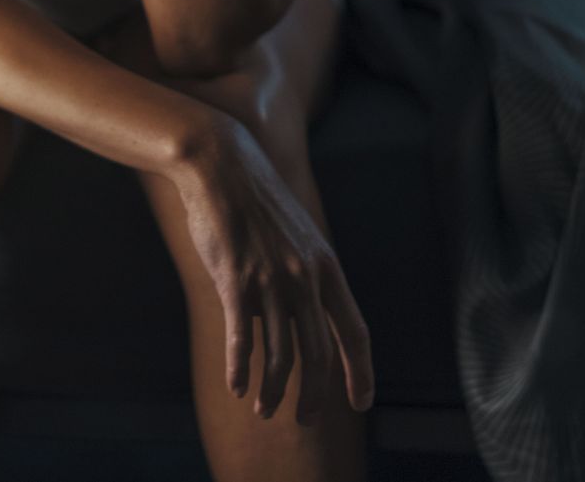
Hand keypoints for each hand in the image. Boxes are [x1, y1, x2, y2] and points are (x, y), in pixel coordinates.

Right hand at [172, 114, 375, 422]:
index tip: (362, 402)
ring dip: (274, 391)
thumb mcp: (294, 237)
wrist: (221, 163)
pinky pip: (242, 338)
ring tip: (266, 409)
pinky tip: (237, 386)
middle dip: (316, 396)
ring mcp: (271, 279)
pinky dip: (241, 368)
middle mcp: (305, 276)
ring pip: (281, 354)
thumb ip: (300, 276)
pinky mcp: (235, 279)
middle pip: (320, 353)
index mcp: (326, 266)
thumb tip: (287, 320)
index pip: (355, 330)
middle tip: (304, 420)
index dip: (361, 371)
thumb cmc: (254, 201)